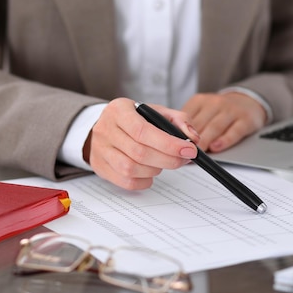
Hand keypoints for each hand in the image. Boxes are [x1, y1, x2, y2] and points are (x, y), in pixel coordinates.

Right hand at [85, 98, 199, 189]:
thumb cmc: (136, 119)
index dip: (169, 144)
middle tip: (184, 159)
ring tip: (163, 162)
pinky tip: (150, 172)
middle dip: (168, 159)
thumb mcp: (157, 112)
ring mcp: (100, 150)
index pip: (143, 131)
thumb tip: (193, 138)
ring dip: (155, 170)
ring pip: (131, 169)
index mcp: (119, 110)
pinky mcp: (100, 166)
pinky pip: (125, 182)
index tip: (189, 150)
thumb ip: (179, 121)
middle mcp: (105, 129)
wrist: (108, 126)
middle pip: (139, 152)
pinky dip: (144, 181)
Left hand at [181, 92, 266, 151]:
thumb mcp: (201, 111)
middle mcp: (214, 103)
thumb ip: (188, 125)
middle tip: (182, 153)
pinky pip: (234, 131)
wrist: (248, 101)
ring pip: (215, 127)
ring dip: (205, 141)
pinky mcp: (245, 120)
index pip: (185, 117)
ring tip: (197, 153)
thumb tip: (174, 146)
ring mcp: (231, 111)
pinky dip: (224, 140)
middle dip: (190, 140)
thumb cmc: (219, 111)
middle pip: (199, 123)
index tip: (173, 145)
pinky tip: (216, 148)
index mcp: (199, 101)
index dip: (178, 132)